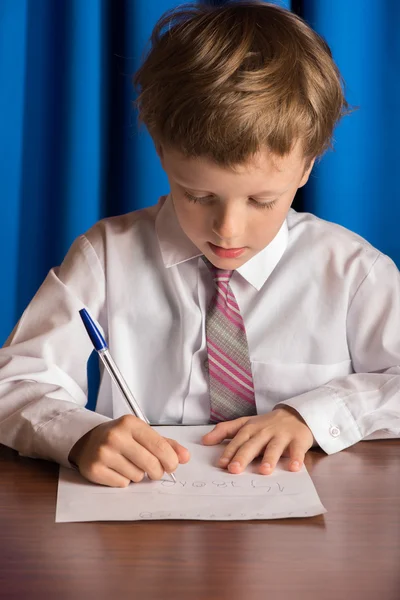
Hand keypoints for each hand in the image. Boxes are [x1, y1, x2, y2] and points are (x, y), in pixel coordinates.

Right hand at [68, 415, 189, 486]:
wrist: (88, 441)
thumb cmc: (121, 437)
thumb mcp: (142, 434)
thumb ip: (166, 444)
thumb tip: (185, 457)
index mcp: (131, 423)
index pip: (160, 446)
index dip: (171, 460)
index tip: (172, 465)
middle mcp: (116, 436)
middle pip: (150, 464)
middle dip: (156, 471)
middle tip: (153, 470)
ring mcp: (104, 453)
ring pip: (137, 476)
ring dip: (137, 475)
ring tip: (129, 464)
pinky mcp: (95, 469)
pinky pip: (122, 484)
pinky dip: (124, 480)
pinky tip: (117, 470)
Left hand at [202, 407, 313, 474]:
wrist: (296, 415)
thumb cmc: (266, 424)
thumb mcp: (245, 424)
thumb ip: (225, 431)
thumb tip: (204, 441)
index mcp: (251, 429)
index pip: (238, 440)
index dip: (230, 451)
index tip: (222, 463)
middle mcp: (265, 431)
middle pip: (253, 444)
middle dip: (243, 456)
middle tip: (235, 469)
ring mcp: (282, 435)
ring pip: (274, 447)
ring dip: (269, 459)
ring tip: (264, 471)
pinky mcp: (298, 439)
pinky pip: (298, 449)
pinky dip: (297, 458)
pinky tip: (294, 468)